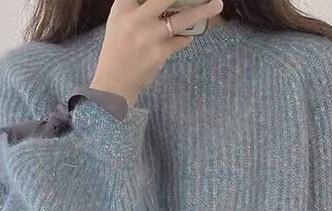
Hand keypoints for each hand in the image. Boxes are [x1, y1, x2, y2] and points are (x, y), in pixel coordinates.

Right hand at [90, 0, 223, 105]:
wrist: (114, 82)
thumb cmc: (118, 49)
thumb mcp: (119, 20)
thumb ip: (135, 5)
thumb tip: (168, 2)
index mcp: (123, 7)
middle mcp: (136, 19)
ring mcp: (149, 36)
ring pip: (181, 19)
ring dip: (202, 11)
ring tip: (217, 4)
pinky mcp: (159, 53)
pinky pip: (181, 40)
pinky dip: (186, 37)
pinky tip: (187, 36)